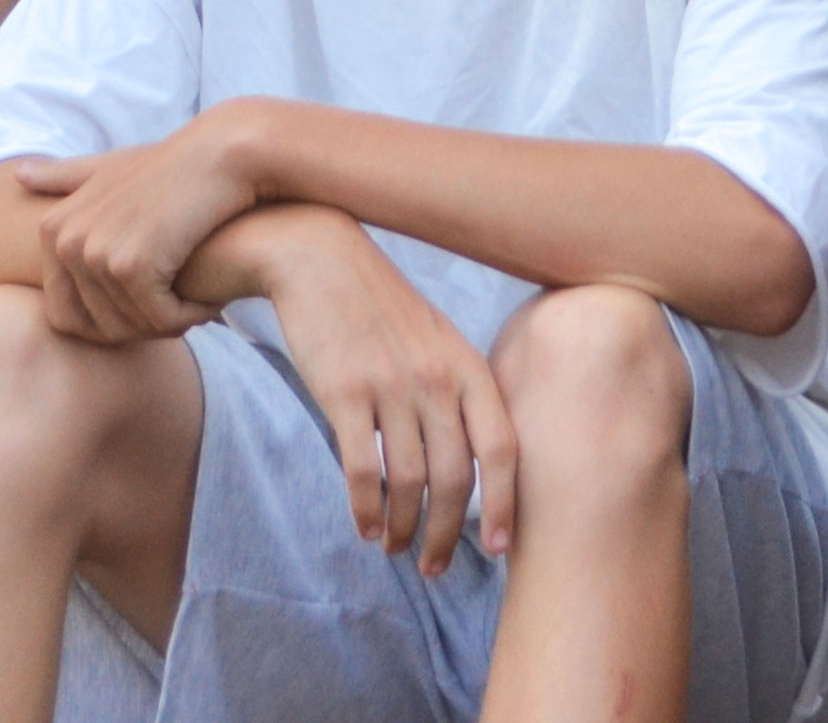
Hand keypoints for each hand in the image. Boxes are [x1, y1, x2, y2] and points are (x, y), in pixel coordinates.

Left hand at [18, 112, 265, 342]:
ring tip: (198, 300)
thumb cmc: (175, 164)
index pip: (65, 315)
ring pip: (130, 327)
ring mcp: (95, 253)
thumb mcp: (113, 167)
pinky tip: (210, 302)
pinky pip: (158, 320)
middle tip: (178, 309)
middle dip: (140, 328)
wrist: (225, 152)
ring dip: (169, 324)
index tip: (150, 302)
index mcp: (52, 229)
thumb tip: (18, 175)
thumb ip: (66, 177)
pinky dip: (188, 318)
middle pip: (95, 328)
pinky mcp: (132, 264)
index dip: (111, 321)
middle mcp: (64, 242)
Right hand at [242, 207, 514, 575]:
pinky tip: (365, 528)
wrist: (321, 260)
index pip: (503, 446)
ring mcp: (391, 387)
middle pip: (456, 476)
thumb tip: (470, 456)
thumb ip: (457, 390)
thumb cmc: (381, 306)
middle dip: (447, 532)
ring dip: (402, 527)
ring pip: (408, 481)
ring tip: (395, 549)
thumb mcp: (437, 338)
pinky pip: (361, 470)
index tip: (499, 546)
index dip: (506, 502)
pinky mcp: (344, 394)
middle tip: (435, 566)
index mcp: (468, 366)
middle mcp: (437, 379)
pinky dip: (364, 509)